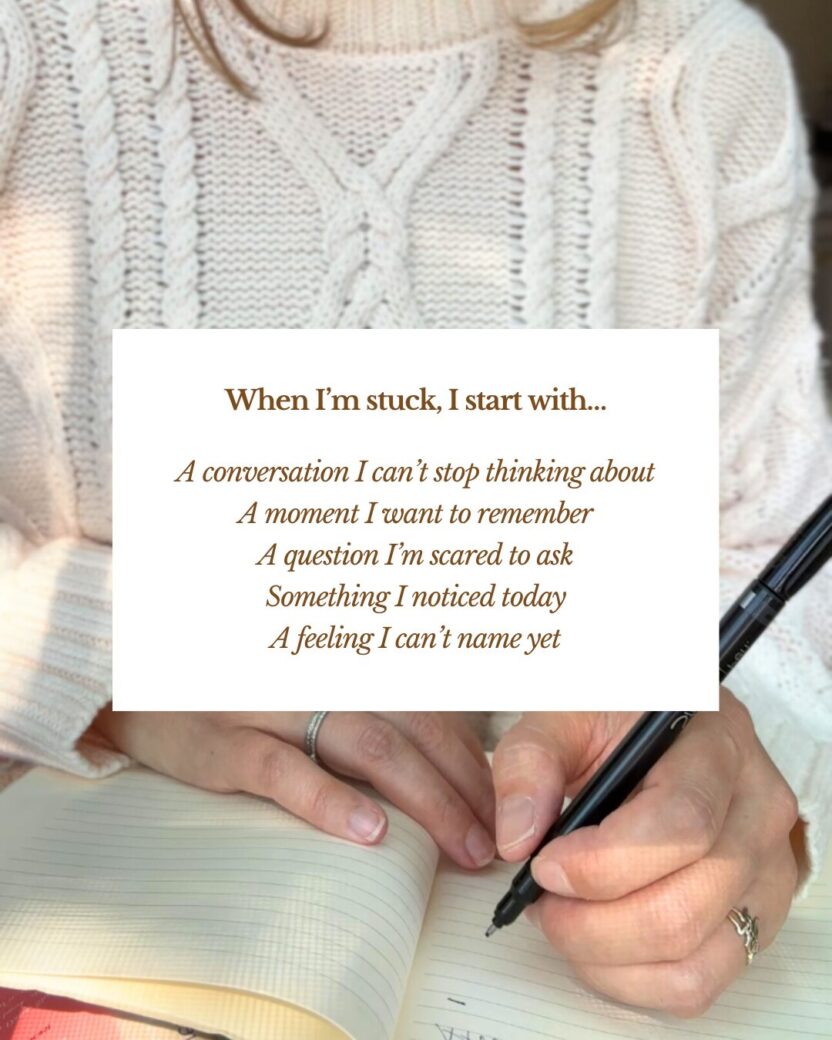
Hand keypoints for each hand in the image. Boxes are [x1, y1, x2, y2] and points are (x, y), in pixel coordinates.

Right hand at [92, 709, 494, 868]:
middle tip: (491, 839)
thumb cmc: (245, 693)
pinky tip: (369, 833)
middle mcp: (321, 674)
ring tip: (458, 846)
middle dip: (461, 784)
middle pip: (413, 726)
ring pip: (368, 744)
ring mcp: (274, 703)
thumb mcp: (312, 688)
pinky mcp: (227, 741)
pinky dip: (330, 800)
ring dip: (423, 799)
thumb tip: (447, 765)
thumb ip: (372, 712)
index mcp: (347, 662)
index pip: (429, 707)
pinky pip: (285, 771)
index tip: (499, 804)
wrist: (146, 687)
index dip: (471, 757)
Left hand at [492, 692, 800, 1016]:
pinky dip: (631, 979)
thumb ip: (530, 762)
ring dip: (605, 956)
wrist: (664, 731)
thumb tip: (518, 839)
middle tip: (540, 899)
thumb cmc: (618, 719)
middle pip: (683, 906)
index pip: (679, 825)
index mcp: (718, 744)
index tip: (543, 864)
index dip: (602, 863)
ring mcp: (764, 869)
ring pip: (691, 956)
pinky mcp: (753, 916)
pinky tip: (595, 942)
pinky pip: (698, 981)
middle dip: (590, 922)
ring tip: (563, 917)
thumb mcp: (565, 715)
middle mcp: (757, 810)